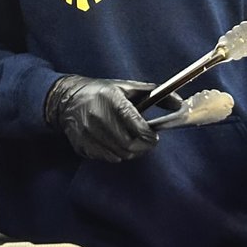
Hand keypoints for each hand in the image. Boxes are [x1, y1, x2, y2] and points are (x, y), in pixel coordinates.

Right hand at [44, 75, 175, 162]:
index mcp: (112, 100)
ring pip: (121, 154)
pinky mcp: (82, 146)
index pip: (138, 128)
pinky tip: (116, 143)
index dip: (150, 137)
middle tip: (146, 142)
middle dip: (144, 146)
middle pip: (130, 145)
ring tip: (131, 141)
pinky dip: (117, 154)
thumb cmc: (101, 92)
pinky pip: (108, 158)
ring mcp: (88, 134)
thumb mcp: (128, 88)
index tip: (154, 136)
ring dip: (132, 151)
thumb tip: (179, 104)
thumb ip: (155, 94)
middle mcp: (98, 117)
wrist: (67, 100)